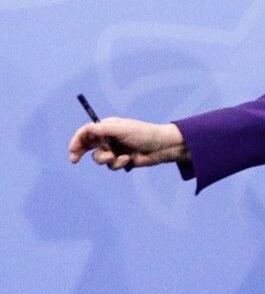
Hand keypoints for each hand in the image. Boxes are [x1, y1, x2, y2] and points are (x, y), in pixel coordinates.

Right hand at [68, 118, 187, 170]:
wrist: (162, 147)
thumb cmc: (144, 134)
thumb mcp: (121, 129)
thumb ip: (103, 130)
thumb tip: (87, 129)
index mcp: (107, 127)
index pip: (86, 132)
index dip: (77, 140)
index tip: (73, 150)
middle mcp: (109, 138)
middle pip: (87, 145)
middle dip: (79, 152)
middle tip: (74, 159)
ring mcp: (115, 149)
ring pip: (98, 158)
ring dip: (105, 159)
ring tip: (114, 156)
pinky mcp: (121, 160)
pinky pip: (111, 166)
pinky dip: (117, 164)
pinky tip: (128, 159)